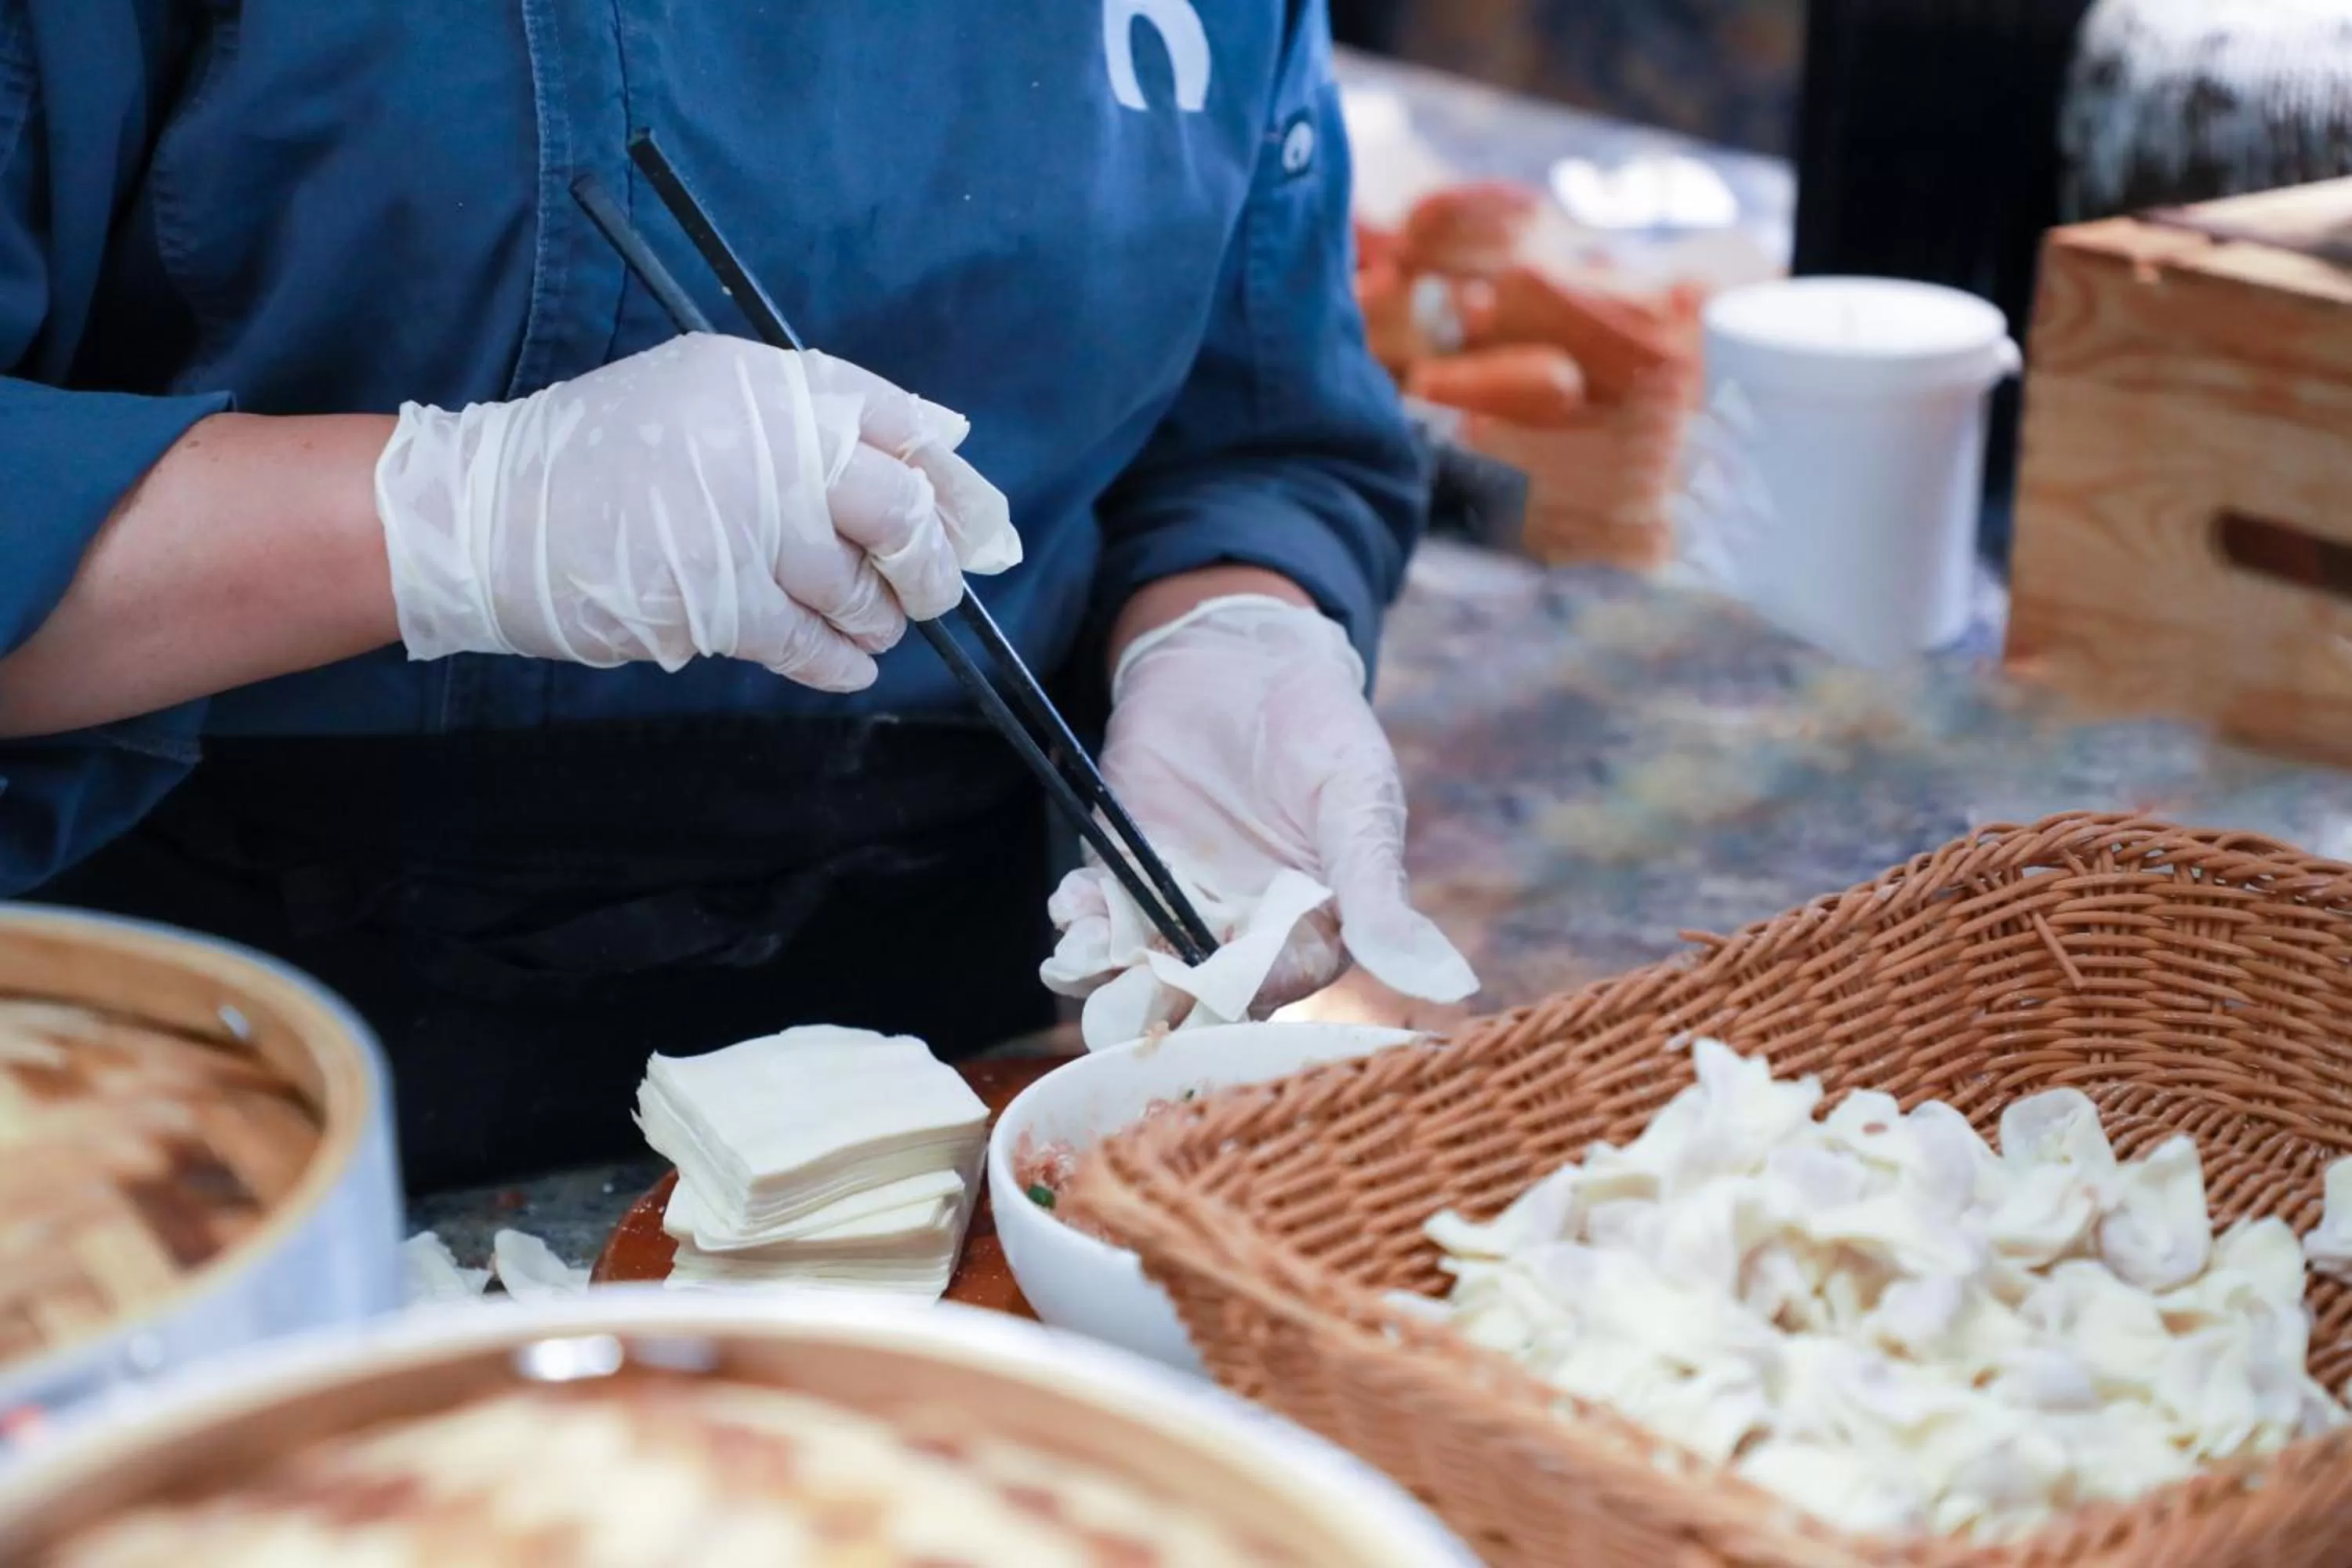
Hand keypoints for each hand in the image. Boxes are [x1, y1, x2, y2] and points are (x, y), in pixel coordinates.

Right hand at [374, 334, 1018, 689]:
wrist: (484, 514)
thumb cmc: (600, 459)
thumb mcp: (707, 393)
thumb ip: (822, 410)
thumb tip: (948, 440)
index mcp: (769, 384)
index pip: (901, 426)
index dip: (953, 486)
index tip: (977, 526)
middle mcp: (766, 444)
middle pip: (901, 509)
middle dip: (932, 563)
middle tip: (931, 590)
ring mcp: (743, 523)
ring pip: (861, 588)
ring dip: (878, 619)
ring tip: (868, 623)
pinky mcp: (716, 598)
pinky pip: (812, 644)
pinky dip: (840, 663)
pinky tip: (848, 666)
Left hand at [1043, 594, 1475, 1036]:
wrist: (1241, 655)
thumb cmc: (1321, 725)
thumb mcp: (1357, 800)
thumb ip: (1379, 893)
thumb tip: (1451, 982)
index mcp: (1313, 930)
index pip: (1278, 986)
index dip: (1245, 993)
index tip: (1214, 989)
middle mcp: (1244, 932)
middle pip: (1198, 991)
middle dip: (1158, 998)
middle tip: (1124, 996)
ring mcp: (1180, 903)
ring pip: (1140, 961)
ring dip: (1105, 968)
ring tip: (1078, 954)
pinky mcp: (1128, 868)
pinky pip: (1100, 912)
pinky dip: (1080, 918)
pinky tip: (1070, 905)